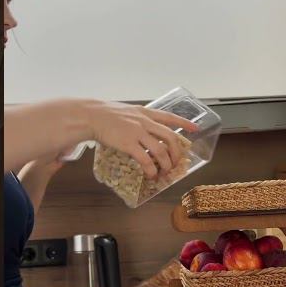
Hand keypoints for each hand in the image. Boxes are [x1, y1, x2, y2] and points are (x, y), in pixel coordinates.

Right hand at [72, 99, 198, 179]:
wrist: (91, 116)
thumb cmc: (105, 114)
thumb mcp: (127, 111)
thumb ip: (138, 119)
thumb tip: (146, 131)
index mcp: (145, 112)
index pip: (169, 117)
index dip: (183, 123)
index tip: (194, 129)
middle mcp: (144, 121)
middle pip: (169, 137)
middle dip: (176, 152)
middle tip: (176, 163)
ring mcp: (137, 132)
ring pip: (160, 150)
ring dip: (165, 164)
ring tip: (164, 172)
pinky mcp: (129, 144)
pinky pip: (145, 159)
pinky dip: (151, 170)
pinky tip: (151, 175)